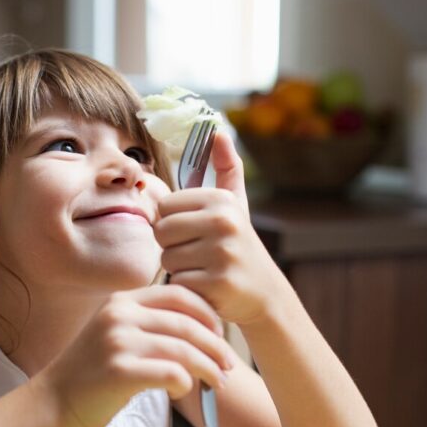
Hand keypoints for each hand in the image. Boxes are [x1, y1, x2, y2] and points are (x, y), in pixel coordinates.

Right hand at [38, 285, 236, 426]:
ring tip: (219, 382)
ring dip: (208, 368)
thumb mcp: (116, 335)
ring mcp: (118, 342)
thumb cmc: (92, 373)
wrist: (54, 401)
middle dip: (216, 345)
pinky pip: (171, 373)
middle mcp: (120, 315)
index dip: (207, 312)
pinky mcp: (120, 371)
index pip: (178, 294)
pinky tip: (183, 390)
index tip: (221, 333)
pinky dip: (186, 383)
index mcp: (122, 301)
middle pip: (186, 323)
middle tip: (229, 364)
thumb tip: (202, 332)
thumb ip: (149, 326)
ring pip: (184, 349)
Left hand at [155, 131, 283, 324]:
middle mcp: (224, 222)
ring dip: (179, 269)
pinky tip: (207, 287)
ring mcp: (222, 253)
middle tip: (196, 255)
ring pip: (167, 258)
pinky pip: (178, 281)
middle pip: (162, 231)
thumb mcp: (235, 205)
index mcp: (221, 200)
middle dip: (172, 247)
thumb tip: (218, 131)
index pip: (164, 206)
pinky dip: (187, 287)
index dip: (172, 223)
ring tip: (203, 269)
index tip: (193, 232)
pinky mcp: (218, 283)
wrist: (265, 295)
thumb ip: (226, 168)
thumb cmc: (239, 246)